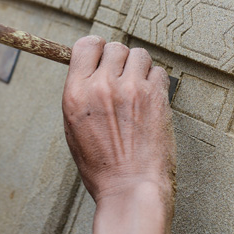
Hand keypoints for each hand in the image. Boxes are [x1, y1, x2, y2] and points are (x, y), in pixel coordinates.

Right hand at [62, 36, 174, 202]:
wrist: (130, 188)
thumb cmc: (102, 168)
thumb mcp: (74, 129)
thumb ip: (81, 96)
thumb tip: (90, 72)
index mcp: (76, 94)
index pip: (86, 45)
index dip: (97, 50)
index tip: (103, 59)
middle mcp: (101, 86)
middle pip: (115, 47)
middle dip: (120, 61)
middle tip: (124, 80)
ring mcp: (131, 89)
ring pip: (140, 55)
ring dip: (140, 69)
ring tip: (139, 91)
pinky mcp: (155, 97)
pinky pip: (159, 73)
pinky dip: (157, 83)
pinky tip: (151, 102)